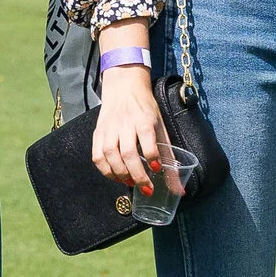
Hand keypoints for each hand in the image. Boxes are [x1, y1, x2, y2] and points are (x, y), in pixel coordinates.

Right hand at [90, 66, 169, 193]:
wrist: (124, 87)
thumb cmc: (145, 109)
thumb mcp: (160, 126)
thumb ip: (168, 156)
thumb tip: (179, 189)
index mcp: (144, 120)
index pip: (147, 140)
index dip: (152, 157)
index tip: (156, 168)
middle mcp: (125, 124)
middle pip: (128, 152)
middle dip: (137, 174)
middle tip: (146, 188)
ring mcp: (109, 128)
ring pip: (110, 155)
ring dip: (120, 174)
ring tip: (130, 182)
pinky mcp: (98, 133)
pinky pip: (97, 156)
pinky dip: (105, 170)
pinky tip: (115, 176)